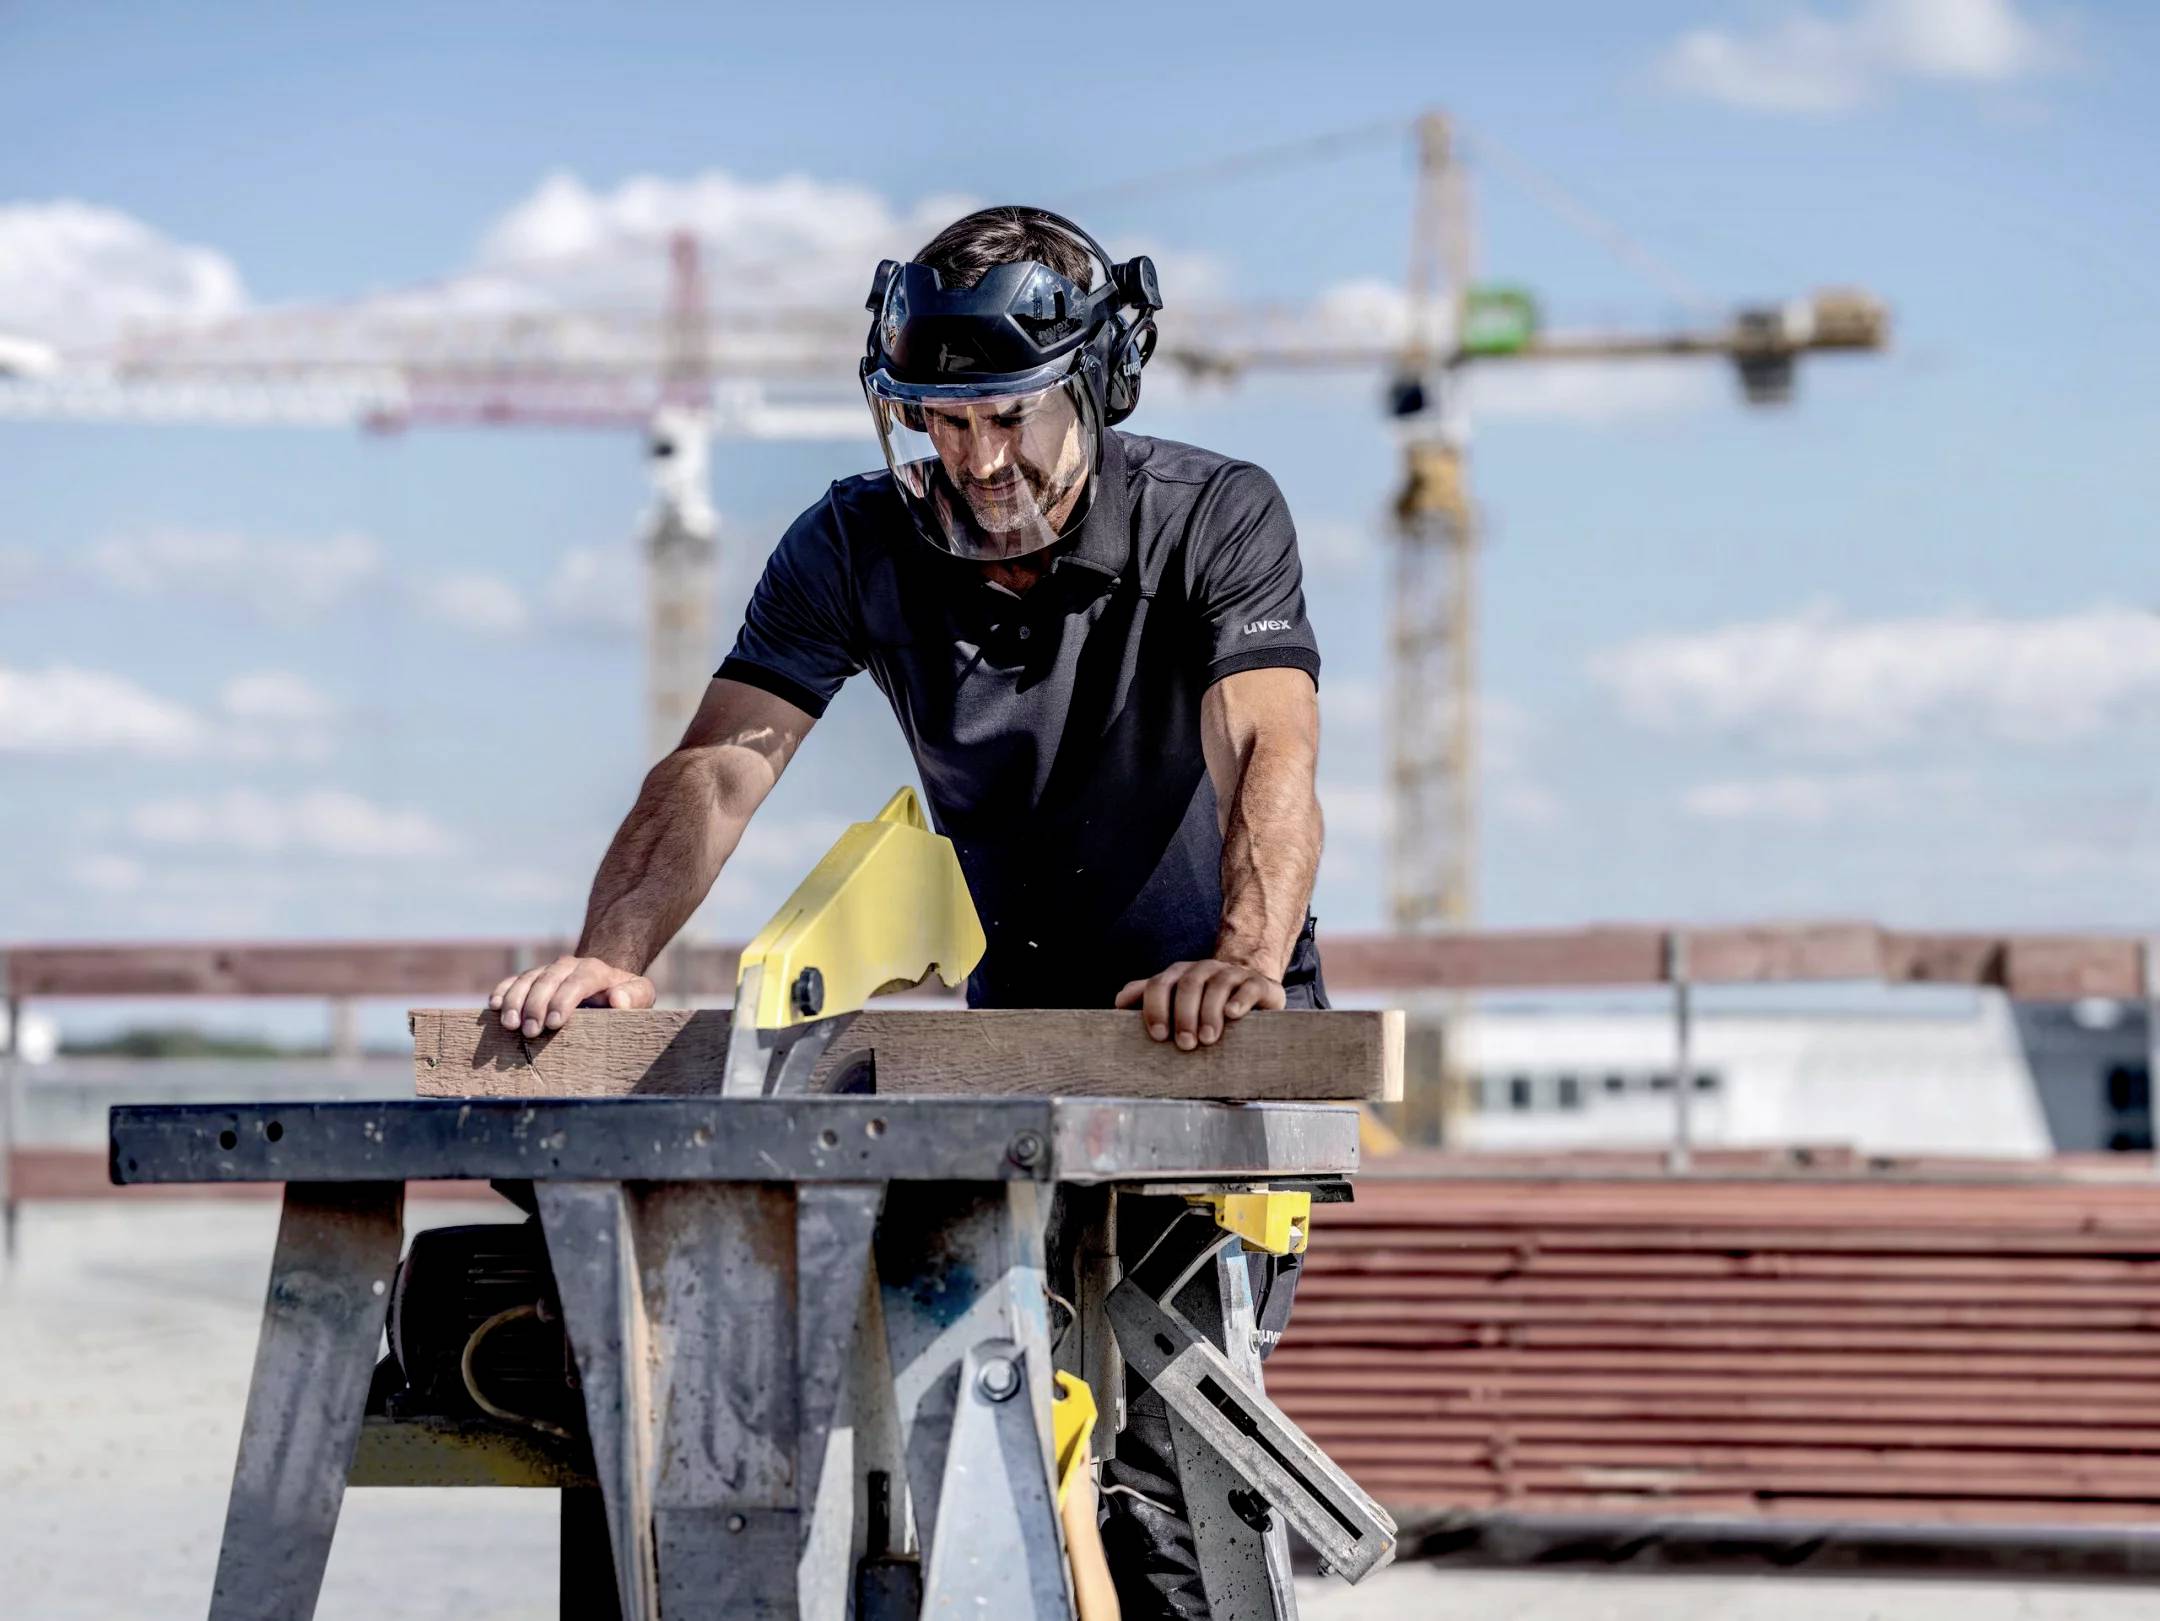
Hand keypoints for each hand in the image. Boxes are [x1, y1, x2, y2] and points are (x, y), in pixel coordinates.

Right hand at [490, 955, 655, 1036]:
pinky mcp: (531, 979)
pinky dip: (502, 991)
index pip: (578, 980)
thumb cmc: (624, 995)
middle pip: (548, 980)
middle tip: (529, 1032)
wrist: (605, 981)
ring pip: (526, 979)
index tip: (554, 1023)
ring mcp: (547, 971)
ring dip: (515, 1001)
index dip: (564, 1000)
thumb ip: (634, 996)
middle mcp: (568, 966)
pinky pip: (513, 981)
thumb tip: (617, 999)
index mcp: (595, 971)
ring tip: (509, 1024)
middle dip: (536, 1005)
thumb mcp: (640, 994)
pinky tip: (493, 1006)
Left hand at [1114, 959, 1285, 1050]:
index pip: (1159, 985)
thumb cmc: (1206, 1000)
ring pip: (1217, 986)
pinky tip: (1232, 1015)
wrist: (1250, 985)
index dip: (1155, 1008)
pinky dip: (1239, 1000)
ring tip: (1208, 1039)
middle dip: (1184, 1016)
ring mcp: (1231, 974)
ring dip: (1210, 1013)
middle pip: (1188, 986)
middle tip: (1185, 1044)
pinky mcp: (1256, 983)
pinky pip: (1247, 988)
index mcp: (1179, 974)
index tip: (1157, 1035)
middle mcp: (1203, 969)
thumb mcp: (1176, 997)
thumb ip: (1148, 997)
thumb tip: (1118, 1002)